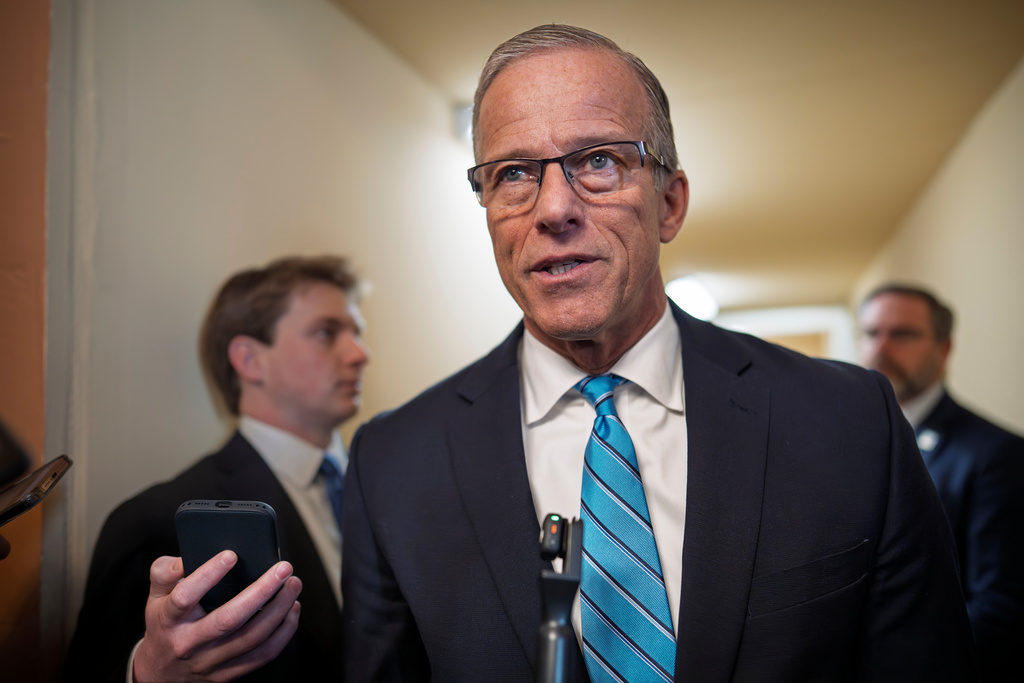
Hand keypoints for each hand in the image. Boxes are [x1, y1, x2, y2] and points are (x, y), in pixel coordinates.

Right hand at [133, 551, 301, 681]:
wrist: (161, 673)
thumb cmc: (165, 624)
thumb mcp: (156, 595)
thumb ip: (165, 571)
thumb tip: (187, 557)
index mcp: (170, 619)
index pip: (185, 596)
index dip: (208, 574)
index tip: (231, 554)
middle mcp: (190, 642)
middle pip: (229, 619)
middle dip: (261, 591)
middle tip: (283, 568)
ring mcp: (210, 661)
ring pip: (253, 638)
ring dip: (280, 609)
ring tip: (293, 585)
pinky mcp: (228, 674)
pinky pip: (264, 655)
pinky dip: (284, 632)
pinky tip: (292, 609)